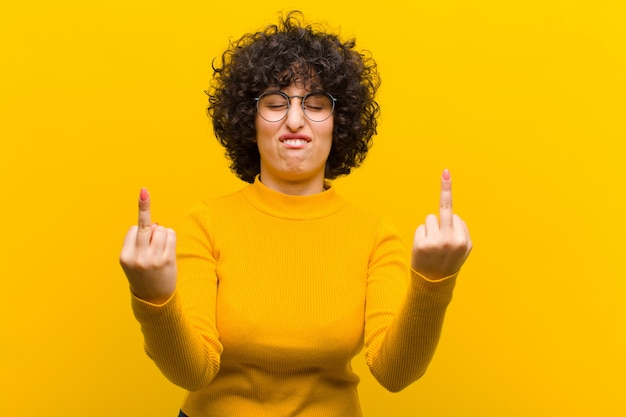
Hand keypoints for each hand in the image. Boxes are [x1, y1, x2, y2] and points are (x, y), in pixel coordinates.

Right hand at [119, 188, 176, 303]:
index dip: (139, 232)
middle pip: (145, 225)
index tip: (140, 234)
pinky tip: (167, 249)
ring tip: (159, 250)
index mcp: (125, 256)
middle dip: (144, 205)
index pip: (134, 229)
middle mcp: (138, 257)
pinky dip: (170, 237)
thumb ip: (140, 240)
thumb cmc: (144, 275)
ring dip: (162, 234)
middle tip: (143, 190)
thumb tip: (154, 223)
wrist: (154, 299)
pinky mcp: (168, 259)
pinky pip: (170, 235)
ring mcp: (153, 259)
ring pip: (160, 229)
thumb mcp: (134, 259)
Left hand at [412, 170, 471, 279]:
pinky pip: (421, 227)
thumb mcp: (461, 250)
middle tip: (446, 172)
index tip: (447, 178)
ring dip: (430, 229)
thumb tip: (453, 213)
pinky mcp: (422, 244)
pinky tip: (424, 249)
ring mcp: (436, 241)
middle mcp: (452, 240)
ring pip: (431, 219)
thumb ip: (460, 231)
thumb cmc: (447, 263)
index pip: (456, 217)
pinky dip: (421, 235)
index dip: (451, 216)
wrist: (433, 285)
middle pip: (446, 209)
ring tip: (432, 246)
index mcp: (464, 241)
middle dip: (447, 189)